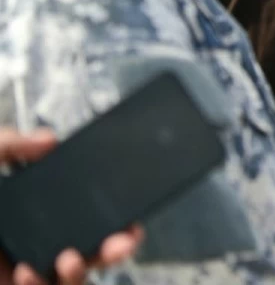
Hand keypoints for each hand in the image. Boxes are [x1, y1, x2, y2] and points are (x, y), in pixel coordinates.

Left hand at [0, 128, 143, 284]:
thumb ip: (8, 144)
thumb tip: (49, 139)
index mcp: (26, 209)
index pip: (79, 208)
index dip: (110, 211)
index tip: (130, 207)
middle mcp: (29, 238)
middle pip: (88, 245)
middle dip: (116, 246)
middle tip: (123, 241)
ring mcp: (23, 268)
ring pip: (73, 276)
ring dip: (82, 270)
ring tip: (70, 259)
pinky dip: (41, 284)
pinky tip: (28, 272)